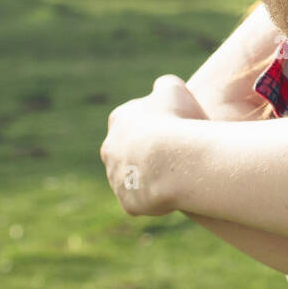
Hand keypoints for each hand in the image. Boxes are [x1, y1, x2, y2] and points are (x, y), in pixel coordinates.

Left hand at [101, 75, 206, 216]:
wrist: (175, 161)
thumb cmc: (176, 120)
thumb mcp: (174, 89)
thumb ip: (164, 86)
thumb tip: (160, 88)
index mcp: (119, 120)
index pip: (131, 120)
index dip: (152, 123)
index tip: (171, 126)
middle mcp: (110, 149)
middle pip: (127, 151)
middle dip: (145, 152)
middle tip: (174, 153)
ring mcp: (116, 179)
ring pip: (133, 177)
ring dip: (150, 176)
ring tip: (177, 174)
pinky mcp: (128, 202)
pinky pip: (142, 200)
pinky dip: (156, 196)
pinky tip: (174, 190)